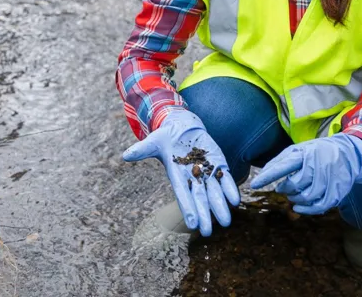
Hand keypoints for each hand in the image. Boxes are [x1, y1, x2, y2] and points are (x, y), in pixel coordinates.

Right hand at [122, 110, 240, 236]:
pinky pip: (226, 178)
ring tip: (227, 221)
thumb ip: (142, 150)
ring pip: (215, 192)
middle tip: (209, 232)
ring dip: (221, 206)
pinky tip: (236, 199)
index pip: (183, 195)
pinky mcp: (219, 164)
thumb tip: (125, 155)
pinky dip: (230, 188)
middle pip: (200, 199)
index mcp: (177, 176)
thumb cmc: (165, 138)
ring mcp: (207, 172)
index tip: (192, 225)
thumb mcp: (153, 142)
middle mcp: (193, 178)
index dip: (188, 209)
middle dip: (205, 215)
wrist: (183, 128)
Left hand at [248, 133, 361, 214]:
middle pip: (295, 184)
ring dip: (294, 199)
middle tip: (282, 188)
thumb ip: (280, 160)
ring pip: (306, 197)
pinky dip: (305, 210)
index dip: (268, 176)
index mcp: (305, 153)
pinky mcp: (336, 192)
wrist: (350, 153)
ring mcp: (328, 179)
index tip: (254, 185)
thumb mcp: (299, 149)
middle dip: (285, 189)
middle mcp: (317, 166)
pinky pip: (318, 206)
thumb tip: (262, 173)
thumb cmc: (317, 152)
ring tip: (292, 195)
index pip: (283, 165)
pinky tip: (298, 208)